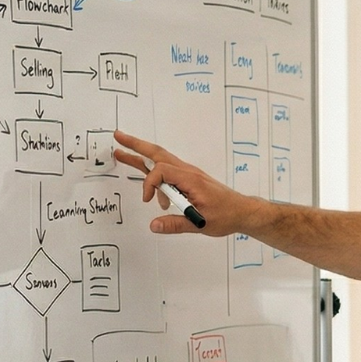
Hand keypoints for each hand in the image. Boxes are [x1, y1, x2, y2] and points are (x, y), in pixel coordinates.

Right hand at [113, 130, 261, 236]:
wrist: (242, 211)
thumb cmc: (226, 215)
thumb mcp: (201, 224)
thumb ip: (175, 224)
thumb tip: (153, 225)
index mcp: (191, 179)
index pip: (161, 171)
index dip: (150, 184)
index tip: (149, 200)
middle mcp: (189, 172)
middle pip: (158, 153)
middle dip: (136, 145)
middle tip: (118, 136)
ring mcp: (188, 173)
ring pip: (161, 159)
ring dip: (141, 155)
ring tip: (122, 152)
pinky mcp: (189, 179)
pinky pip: (167, 170)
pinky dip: (153, 171)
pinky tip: (147, 181)